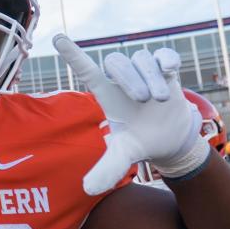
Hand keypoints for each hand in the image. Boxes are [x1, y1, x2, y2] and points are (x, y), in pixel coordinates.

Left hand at [53, 35, 205, 194]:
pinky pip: (163, 54)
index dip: (72, 54)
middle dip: (130, 77)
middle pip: (116, 60)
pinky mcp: (165, 70)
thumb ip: (107, 168)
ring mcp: (144, 72)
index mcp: (106, 94)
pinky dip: (167, 60)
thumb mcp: (125, 155)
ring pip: (142, 58)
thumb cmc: (141, 142)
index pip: (85, 69)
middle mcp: (122, 79)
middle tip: (142, 99)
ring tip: (161, 100)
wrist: (172, 139)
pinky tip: (171, 71)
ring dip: (152, 77)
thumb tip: (88, 190)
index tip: (57, 38)